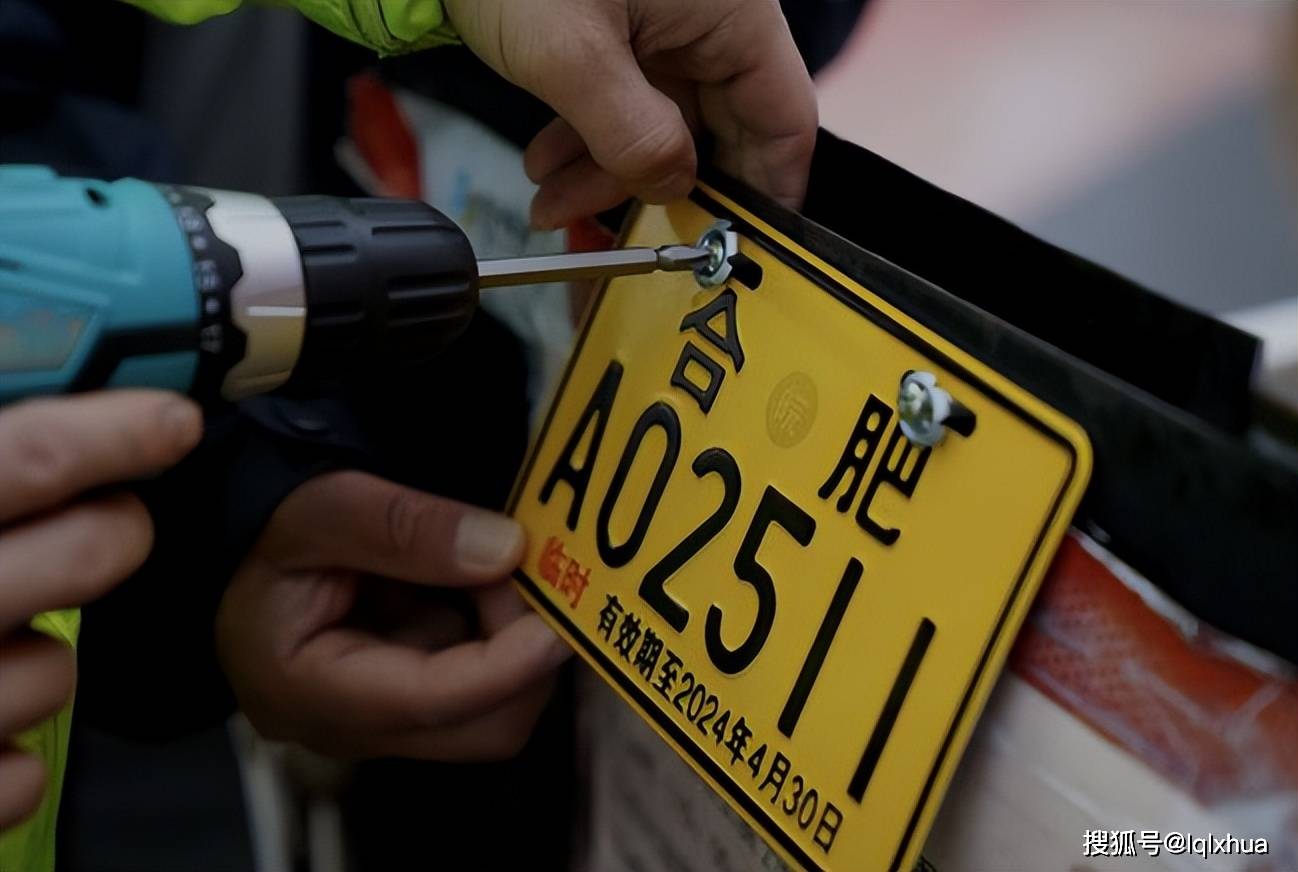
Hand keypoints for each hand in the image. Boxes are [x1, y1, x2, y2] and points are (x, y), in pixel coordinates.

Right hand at [0, 391, 201, 829]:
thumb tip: (28, 427)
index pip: (25, 456)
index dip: (112, 432)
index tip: (167, 422)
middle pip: (88, 553)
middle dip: (116, 532)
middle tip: (108, 525)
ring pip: (57, 670)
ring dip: (40, 658)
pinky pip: (17, 776)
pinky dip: (1, 759)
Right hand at [216, 470, 570, 759]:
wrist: (234, 550)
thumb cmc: (262, 531)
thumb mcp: (320, 507)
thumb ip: (404, 528)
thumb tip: (504, 550)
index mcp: (306, 689)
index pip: (429, 702)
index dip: (504, 665)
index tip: (555, 621)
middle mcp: (348, 727)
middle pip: (480, 729)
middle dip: (524, 655)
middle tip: (524, 572)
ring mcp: (382, 723)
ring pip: (493, 712)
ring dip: (515, 640)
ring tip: (491, 566)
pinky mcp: (407, 705)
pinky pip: (482, 688)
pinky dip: (499, 634)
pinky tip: (473, 583)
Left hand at [444, 0, 817, 227]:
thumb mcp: (571, 56)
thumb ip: (632, 137)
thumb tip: (674, 188)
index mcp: (732, 13)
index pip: (784, 119)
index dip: (768, 191)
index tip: (741, 246)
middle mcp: (711, 18)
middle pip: (717, 129)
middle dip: (659, 187)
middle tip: (621, 234)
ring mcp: (666, 24)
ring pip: (660, 124)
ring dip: (608, 170)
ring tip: (551, 203)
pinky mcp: (624, 29)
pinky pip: (624, 101)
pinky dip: (588, 139)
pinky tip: (546, 166)